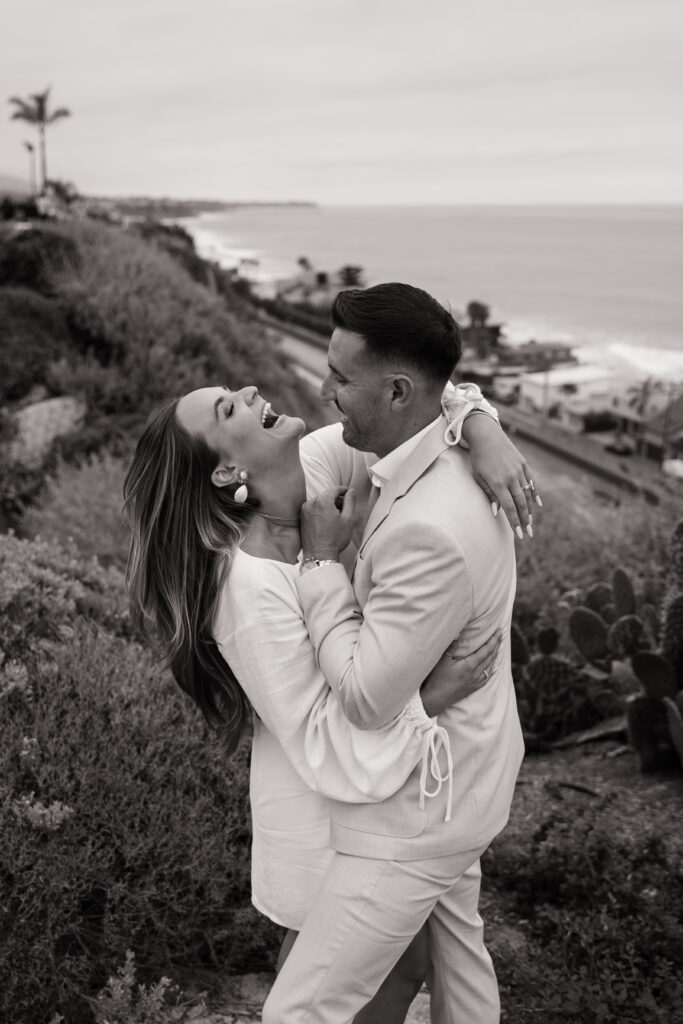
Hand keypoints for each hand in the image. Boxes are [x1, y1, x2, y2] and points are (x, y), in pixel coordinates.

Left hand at [300, 486, 356, 560]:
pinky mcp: (301, 518)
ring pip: (319, 502)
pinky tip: (327, 521)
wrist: (319, 555)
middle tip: (346, 508)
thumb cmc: (335, 538)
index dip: (344, 490)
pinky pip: (313, 509)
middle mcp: (311, 503)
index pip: (334, 489)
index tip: (350, 493)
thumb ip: (350, 501)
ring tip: (337, 517)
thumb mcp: (348, 519)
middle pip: (326, 495)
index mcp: (322, 501)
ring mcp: (304, 511)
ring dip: (328, 505)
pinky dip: (321, 511)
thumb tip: (351, 491)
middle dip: (337, 499)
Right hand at [420, 631, 501, 716]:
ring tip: (498, 647)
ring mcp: (475, 681)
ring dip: (495, 655)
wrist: (436, 699)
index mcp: (469, 664)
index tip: (499, 631)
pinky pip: (486, 677)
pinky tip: (494, 667)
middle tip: (501, 635)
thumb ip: (452, 646)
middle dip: (497, 645)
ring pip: (490, 666)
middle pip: (490, 656)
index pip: (486, 650)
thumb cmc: (437, 678)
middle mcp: (475, 673)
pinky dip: (492, 669)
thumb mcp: (443, 660)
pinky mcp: (473, 687)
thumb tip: (458, 632)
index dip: (494, 640)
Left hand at [461, 414, 541, 538]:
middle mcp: (511, 478)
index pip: (509, 508)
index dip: (515, 522)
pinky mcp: (523, 464)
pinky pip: (531, 482)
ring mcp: (519, 470)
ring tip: (530, 522)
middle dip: (525, 520)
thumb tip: (497, 511)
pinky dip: (535, 494)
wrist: (486, 435)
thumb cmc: (478, 458)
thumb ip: (488, 494)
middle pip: (521, 504)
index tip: (519, 534)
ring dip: (529, 509)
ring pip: (527, 494)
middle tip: (529, 533)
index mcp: (498, 483)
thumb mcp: (478, 476)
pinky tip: (537, 504)